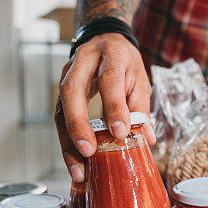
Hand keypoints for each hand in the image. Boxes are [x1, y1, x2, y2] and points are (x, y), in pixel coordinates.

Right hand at [55, 32, 154, 181]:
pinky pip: (60, 117)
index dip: (114, 106)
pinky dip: (67, 142)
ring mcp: (67, 74)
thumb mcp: (140, 78)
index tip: (120, 132)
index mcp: (110, 54)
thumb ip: (141, 107)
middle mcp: (84, 61)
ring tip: (78, 169)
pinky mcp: (60, 90)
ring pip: (61, 108)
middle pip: (73, 91)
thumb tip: (147, 139)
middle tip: (88, 151)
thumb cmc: (124, 62)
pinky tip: (75, 162)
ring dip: (68, 141)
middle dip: (79, 124)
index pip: (109, 79)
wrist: (105, 39)